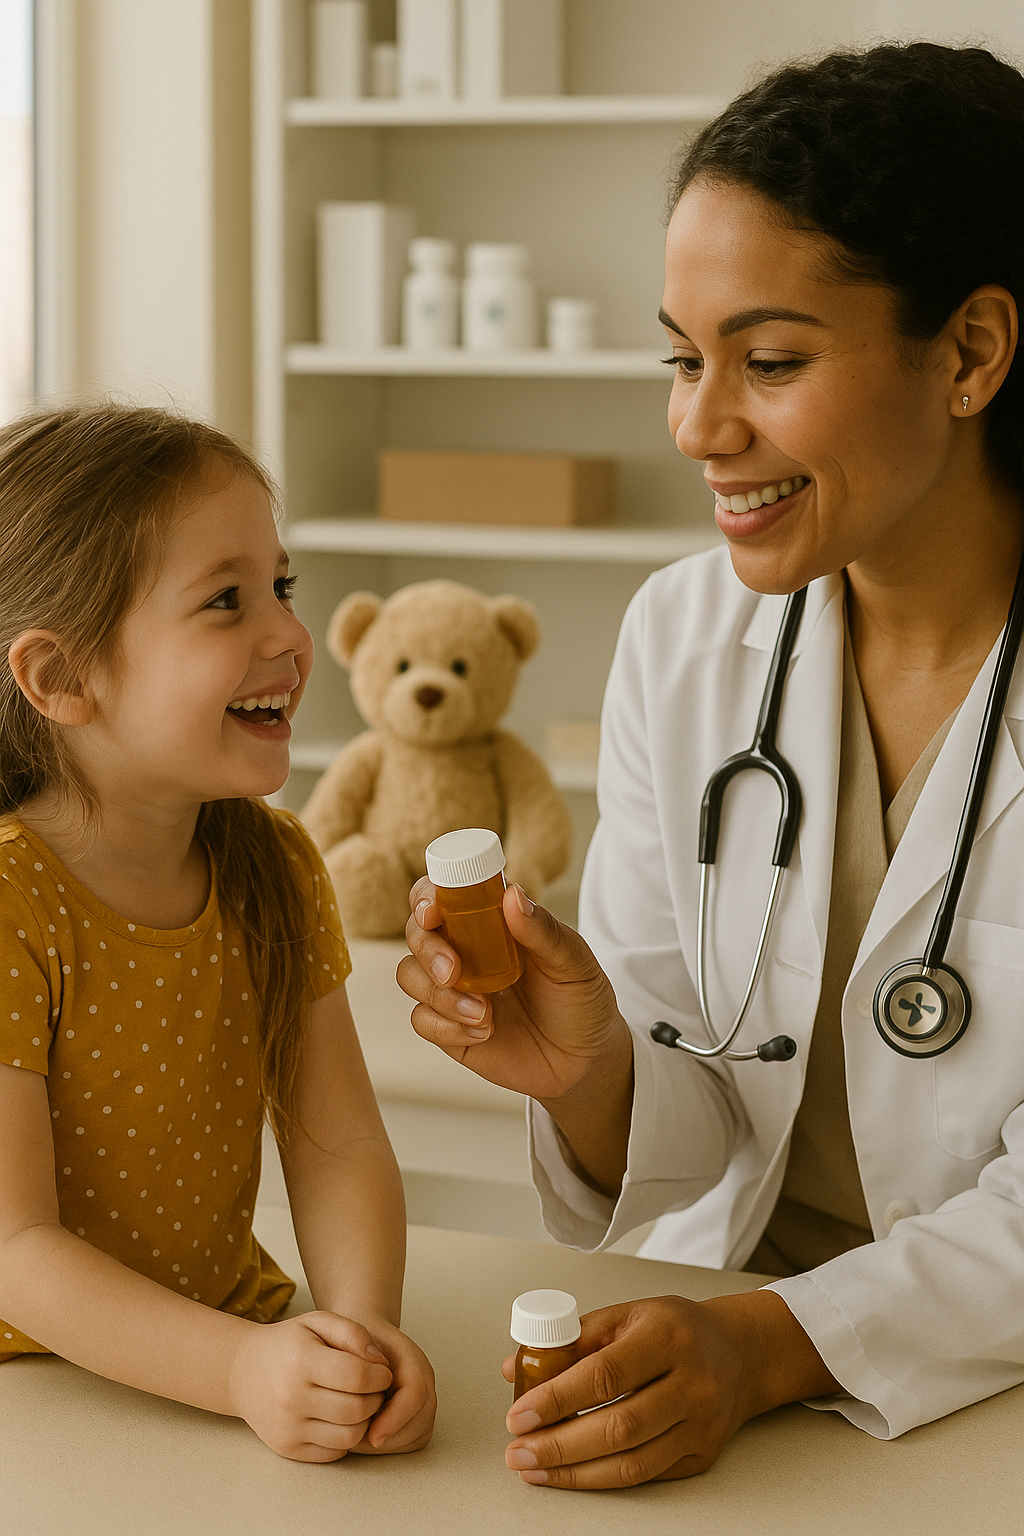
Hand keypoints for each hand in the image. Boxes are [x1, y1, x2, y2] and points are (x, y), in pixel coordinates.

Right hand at [228, 1311, 392, 1462]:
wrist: (242, 1371)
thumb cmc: (288, 1343)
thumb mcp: (317, 1322)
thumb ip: (352, 1332)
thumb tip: (379, 1361)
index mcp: (301, 1362)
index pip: (357, 1377)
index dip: (380, 1375)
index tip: (383, 1370)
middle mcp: (291, 1399)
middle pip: (357, 1410)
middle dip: (377, 1398)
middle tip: (376, 1388)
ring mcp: (288, 1428)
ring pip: (349, 1436)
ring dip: (365, 1421)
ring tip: (361, 1402)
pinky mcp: (287, 1449)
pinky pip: (334, 1453)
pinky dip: (346, 1438)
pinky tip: (342, 1418)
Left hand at [347, 1317, 436, 1454]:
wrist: (364, 1331)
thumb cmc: (354, 1337)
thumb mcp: (349, 1338)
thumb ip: (357, 1355)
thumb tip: (364, 1380)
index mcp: (410, 1358)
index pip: (415, 1393)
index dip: (395, 1418)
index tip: (372, 1436)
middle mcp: (423, 1378)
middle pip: (422, 1420)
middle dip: (391, 1438)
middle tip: (357, 1441)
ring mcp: (423, 1396)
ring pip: (419, 1434)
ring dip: (390, 1444)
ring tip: (358, 1437)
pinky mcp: (417, 1412)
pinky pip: (412, 1439)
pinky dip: (392, 1445)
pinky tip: (366, 1435)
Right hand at [398, 879, 629, 1104]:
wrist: (585, 1062)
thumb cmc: (581, 1002)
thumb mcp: (574, 963)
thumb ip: (543, 931)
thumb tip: (513, 894)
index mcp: (492, 923)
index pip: (442, 895)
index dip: (425, 897)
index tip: (432, 912)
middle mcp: (465, 950)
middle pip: (416, 933)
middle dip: (428, 950)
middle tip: (454, 972)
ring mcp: (453, 989)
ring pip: (409, 976)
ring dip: (439, 995)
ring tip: (483, 1014)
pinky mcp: (448, 1028)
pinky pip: (421, 1020)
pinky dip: (446, 1027)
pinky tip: (483, 1033)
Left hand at [501, 1292, 838, 1488]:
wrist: (740, 1353)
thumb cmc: (676, 1329)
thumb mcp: (627, 1314)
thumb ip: (573, 1339)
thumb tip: (518, 1368)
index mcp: (667, 1336)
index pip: (606, 1374)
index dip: (557, 1398)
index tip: (519, 1415)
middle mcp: (691, 1382)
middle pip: (618, 1426)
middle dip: (559, 1445)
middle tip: (518, 1451)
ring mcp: (701, 1424)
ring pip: (632, 1462)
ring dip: (574, 1472)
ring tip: (533, 1469)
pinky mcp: (702, 1454)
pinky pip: (647, 1475)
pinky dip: (602, 1479)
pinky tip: (571, 1474)